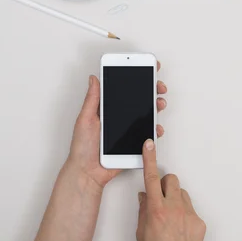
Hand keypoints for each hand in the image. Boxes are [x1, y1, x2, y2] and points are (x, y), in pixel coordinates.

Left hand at [65, 62, 168, 188]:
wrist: (88, 172)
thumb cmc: (82, 148)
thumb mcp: (85, 119)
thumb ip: (92, 99)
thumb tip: (94, 78)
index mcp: (107, 108)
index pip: (123, 89)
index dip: (134, 77)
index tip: (145, 68)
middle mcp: (119, 117)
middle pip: (139, 99)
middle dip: (152, 89)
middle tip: (158, 86)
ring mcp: (128, 129)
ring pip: (147, 114)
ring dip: (156, 106)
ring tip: (159, 103)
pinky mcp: (135, 142)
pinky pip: (148, 133)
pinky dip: (155, 129)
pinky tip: (156, 126)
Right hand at [137, 139, 205, 240]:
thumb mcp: (141, 233)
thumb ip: (143, 210)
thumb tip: (145, 196)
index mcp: (156, 211)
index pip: (151, 178)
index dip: (150, 159)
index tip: (149, 144)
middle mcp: (174, 209)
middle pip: (171, 180)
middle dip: (164, 183)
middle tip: (160, 196)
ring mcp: (189, 214)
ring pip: (182, 193)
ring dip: (175, 198)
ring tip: (170, 216)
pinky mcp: (199, 221)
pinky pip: (190, 208)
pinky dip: (184, 213)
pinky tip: (179, 228)